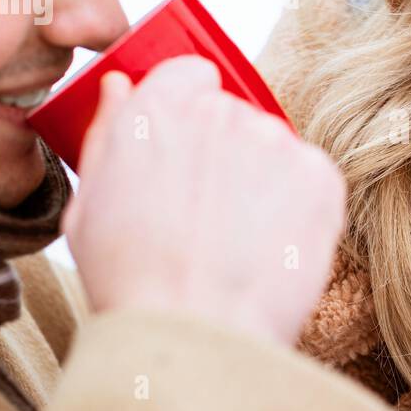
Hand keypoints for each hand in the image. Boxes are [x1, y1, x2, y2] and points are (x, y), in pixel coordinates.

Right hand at [62, 56, 346, 346]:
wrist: (195, 335)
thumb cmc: (131, 282)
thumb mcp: (90, 205)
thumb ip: (109, 134)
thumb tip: (122, 88)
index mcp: (158, 110)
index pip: (190, 75)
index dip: (188, 112)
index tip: (187, 150)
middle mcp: (221, 112)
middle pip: (233, 117)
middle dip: (225, 156)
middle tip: (208, 217)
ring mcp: (276, 141)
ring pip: (274, 150)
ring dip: (263, 184)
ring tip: (237, 244)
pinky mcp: (320, 176)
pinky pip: (311, 181)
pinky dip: (299, 210)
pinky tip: (270, 251)